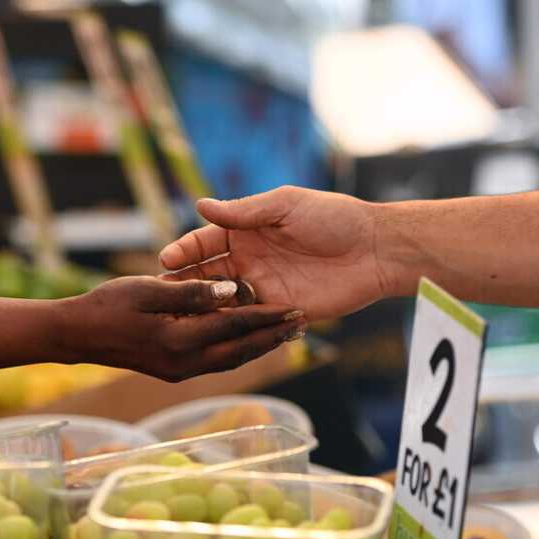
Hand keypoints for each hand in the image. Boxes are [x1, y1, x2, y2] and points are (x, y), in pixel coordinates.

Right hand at [62, 276, 305, 381]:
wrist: (75, 335)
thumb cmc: (106, 305)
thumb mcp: (147, 289)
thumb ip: (191, 291)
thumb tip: (230, 291)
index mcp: (179, 340)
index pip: (235, 325)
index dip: (267, 316)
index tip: (295, 308)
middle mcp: (184, 362)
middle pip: (241, 350)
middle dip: (273, 338)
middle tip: (302, 326)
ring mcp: (179, 371)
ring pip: (231, 360)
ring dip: (259, 348)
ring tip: (286, 335)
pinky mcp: (174, 371)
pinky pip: (216, 362)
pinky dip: (238, 351)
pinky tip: (250, 344)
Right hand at [158, 187, 390, 319]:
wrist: (376, 250)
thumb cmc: (334, 218)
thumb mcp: (285, 205)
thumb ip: (243, 212)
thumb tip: (201, 206)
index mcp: (247, 232)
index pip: (204, 242)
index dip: (184, 251)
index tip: (166, 261)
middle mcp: (249, 260)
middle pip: (206, 275)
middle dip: (183, 284)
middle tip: (162, 295)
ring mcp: (262, 288)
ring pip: (221, 302)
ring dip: (202, 309)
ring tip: (180, 319)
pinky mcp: (278, 312)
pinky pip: (247, 321)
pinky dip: (228, 326)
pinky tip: (210, 332)